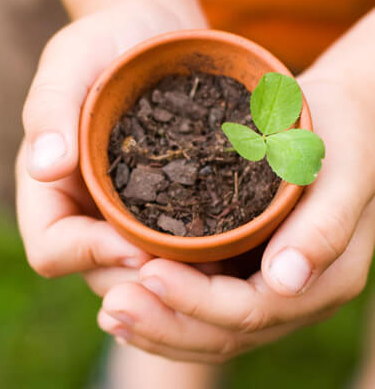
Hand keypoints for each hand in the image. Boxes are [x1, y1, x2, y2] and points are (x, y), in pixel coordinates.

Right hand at [17, 0, 201, 280]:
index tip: (135, 247)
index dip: (88, 255)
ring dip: (174, 280)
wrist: (156, 41)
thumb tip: (44, 166)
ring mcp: (128, 216)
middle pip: (101, 273)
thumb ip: (51, 109)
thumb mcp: (73, 61)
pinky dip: (197, 260)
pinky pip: (176, 249)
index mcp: (54, 188)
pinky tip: (228, 253)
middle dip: (140, 280)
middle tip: (188, 274)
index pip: (53, 247)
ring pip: (142, 272)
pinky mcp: (165, 209)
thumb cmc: (108, 43)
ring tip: (215, 271)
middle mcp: (90, 211)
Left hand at [97, 78, 374, 362]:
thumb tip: (286, 280)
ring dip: (157, 326)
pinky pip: (202, 306)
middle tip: (113, 307)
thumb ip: (323, 225)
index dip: (198, 301)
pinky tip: (128, 295)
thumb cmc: (342, 136)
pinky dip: (164, 309)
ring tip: (111, 311)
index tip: (149, 274)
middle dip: (165, 324)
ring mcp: (266, 286)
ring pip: (208, 330)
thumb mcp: (339, 169)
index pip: (252, 309)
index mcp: (323, 277)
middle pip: (223, 331)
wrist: (336, 123)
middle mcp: (292, 293)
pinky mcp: (244, 270)